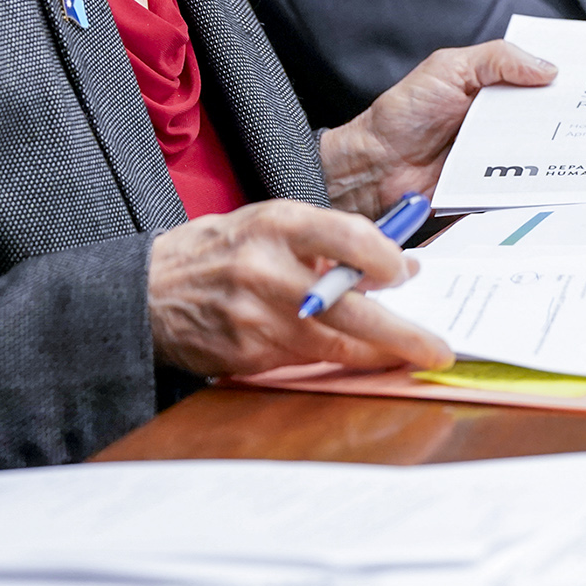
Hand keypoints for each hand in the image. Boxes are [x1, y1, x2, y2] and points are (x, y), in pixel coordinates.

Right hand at [147, 199, 452, 376]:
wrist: (148, 291)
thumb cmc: (222, 250)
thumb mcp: (273, 224)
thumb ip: (333, 241)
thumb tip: (400, 267)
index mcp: (278, 224)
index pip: (346, 236)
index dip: (384, 258)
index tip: (407, 272)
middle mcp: (267, 269)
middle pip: (347, 307)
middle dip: (400, 334)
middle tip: (436, 349)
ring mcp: (255, 317)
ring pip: (332, 345)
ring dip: (377, 355)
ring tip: (411, 357)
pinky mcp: (245, 354)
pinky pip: (304, 362)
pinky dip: (337, 361)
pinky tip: (360, 358)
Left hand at [320, 40, 557, 216]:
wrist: (373, 167)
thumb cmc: (403, 114)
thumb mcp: (449, 68)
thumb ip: (497, 60)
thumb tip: (548, 69)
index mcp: (495, 88)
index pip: (542, 80)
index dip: (569, 81)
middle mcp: (501, 121)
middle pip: (551, 120)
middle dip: (576, 119)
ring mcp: (499, 156)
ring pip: (543, 155)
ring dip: (562, 154)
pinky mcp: (493, 188)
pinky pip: (523, 187)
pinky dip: (539, 186)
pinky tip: (558, 181)